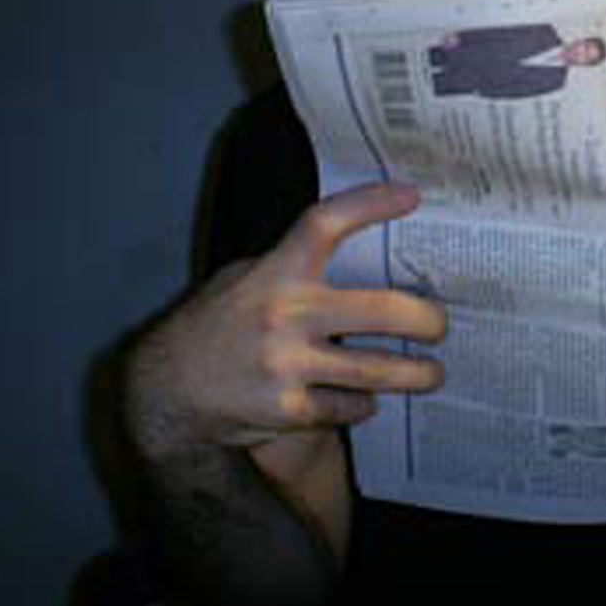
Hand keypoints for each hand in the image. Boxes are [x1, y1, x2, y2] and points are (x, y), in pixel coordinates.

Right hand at [127, 182, 446, 455]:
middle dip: (427, 320)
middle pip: (385, 310)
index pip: (325, 224)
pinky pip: (350, 406)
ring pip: (379, 370)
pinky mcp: (289, 409)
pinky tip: (366, 399)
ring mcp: (288, 365)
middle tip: (440, 325)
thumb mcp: (242, 280)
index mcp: (274, 273)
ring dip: (418, 374)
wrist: (166, 392)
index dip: (370, 204)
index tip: (411, 195)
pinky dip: (364, 404)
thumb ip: (290, 266)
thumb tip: (358, 249)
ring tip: (432, 374)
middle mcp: (285, 315)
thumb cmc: (215, 327)